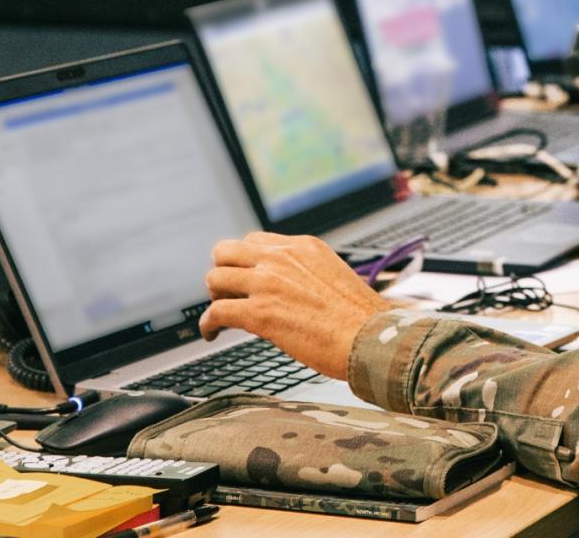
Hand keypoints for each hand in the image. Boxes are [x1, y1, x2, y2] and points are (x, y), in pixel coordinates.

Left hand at [201, 232, 393, 379]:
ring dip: (214, 297)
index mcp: (302, 246)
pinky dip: (207, 324)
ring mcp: (268, 283)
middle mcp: (281, 258)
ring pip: (214, 278)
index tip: (245, 279)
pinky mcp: (260, 313)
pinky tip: (211, 333)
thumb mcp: (333, 275)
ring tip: (221, 315)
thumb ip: (306, 273)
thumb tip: (290, 290)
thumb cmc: (360, 317)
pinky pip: (215, 312)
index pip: (255, 240)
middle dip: (223, 272)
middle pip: (226, 250)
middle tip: (228, 293)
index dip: (245, 261)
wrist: (371, 337)